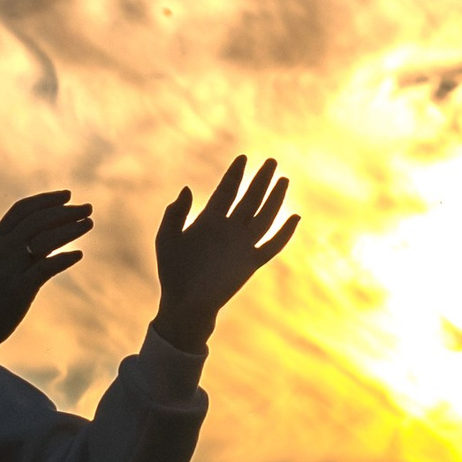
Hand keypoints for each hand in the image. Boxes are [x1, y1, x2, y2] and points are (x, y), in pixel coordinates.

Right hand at [0, 191, 92, 359]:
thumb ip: (9, 249)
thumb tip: (37, 238)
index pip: (21, 210)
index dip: (46, 199)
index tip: (67, 195)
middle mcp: (1, 250)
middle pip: (38, 220)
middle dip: (66, 211)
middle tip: (88, 207)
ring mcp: (10, 269)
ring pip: (45, 239)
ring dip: (71, 228)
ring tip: (89, 222)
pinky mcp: (19, 290)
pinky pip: (46, 268)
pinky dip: (64, 259)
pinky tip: (78, 254)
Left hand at [152, 155, 298, 356]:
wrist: (184, 304)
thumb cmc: (172, 272)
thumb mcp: (167, 239)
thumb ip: (174, 214)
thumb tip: (186, 189)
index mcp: (209, 220)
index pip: (226, 191)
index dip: (234, 174)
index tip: (243, 158)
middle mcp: (229, 229)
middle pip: (249, 199)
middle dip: (260, 180)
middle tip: (271, 161)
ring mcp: (241, 245)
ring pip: (264, 217)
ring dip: (274, 199)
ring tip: (283, 180)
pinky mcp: (250, 263)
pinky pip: (272, 246)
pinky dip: (284, 233)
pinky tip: (295, 218)